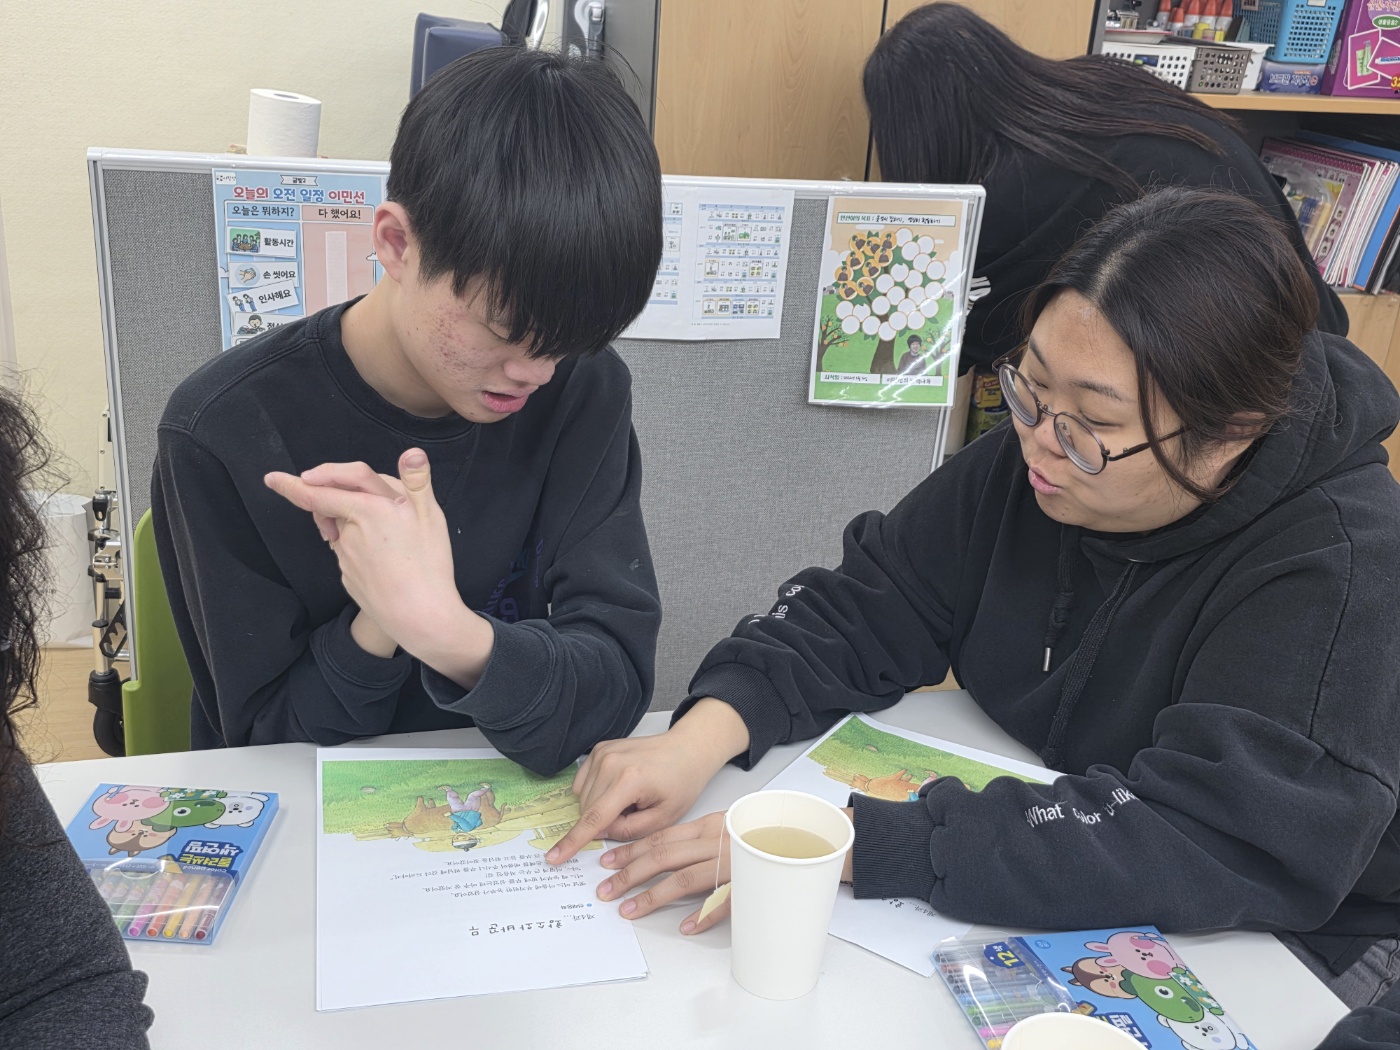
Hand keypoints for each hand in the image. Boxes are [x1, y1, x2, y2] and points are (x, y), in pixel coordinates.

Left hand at [265, 450, 492, 682]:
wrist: (420, 618)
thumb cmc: (429, 565)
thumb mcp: (431, 517)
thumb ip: (417, 482)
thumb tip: (412, 452)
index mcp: (369, 509)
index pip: (322, 490)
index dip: (294, 484)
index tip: (273, 479)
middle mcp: (350, 531)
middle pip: (330, 506)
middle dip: (332, 500)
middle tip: (365, 504)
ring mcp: (346, 556)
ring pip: (341, 530)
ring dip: (350, 523)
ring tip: (386, 534)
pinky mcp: (348, 576)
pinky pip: (348, 553)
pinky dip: (359, 548)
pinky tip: (384, 559)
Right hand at [546, 699, 750, 865]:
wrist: (687, 749)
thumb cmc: (681, 783)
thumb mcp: (663, 818)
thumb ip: (628, 832)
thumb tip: (599, 833)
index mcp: (629, 780)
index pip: (594, 818)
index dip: (572, 842)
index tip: (553, 858)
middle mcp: (610, 762)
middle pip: (588, 810)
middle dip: (606, 822)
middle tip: (635, 813)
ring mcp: (602, 753)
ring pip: (584, 798)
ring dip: (601, 807)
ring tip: (631, 798)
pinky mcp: (598, 749)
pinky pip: (584, 783)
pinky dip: (596, 793)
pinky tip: (619, 789)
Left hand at [599, 807, 855, 935]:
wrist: (817, 832)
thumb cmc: (771, 830)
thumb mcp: (732, 825)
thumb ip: (703, 838)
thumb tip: (667, 855)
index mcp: (712, 824)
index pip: (662, 835)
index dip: (632, 849)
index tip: (607, 861)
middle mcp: (719, 840)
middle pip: (664, 856)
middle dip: (630, 873)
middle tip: (605, 889)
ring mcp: (736, 862)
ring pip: (686, 878)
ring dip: (654, 895)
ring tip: (629, 910)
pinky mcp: (754, 883)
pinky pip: (726, 901)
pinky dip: (705, 914)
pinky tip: (686, 927)